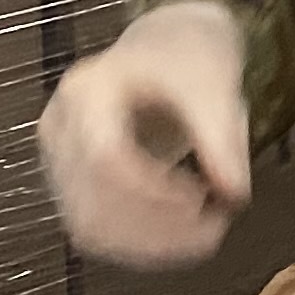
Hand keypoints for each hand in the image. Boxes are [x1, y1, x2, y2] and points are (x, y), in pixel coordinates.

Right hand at [39, 1, 250, 268]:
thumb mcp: (215, 84)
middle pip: (91, 200)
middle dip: (157, 226)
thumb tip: (235, 196)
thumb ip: (223, 138)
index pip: (105, 157)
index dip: (153, 192)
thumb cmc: (189, 59)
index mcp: (87, 91)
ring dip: (149, 244)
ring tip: (207, 232)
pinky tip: (183, 239)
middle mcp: (59, 128)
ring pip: (87, 226)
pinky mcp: (71, 186)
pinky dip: (140, 245)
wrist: (166, 48)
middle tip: (216, 224)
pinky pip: (95, 231)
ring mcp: (59, 161)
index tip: (204, 199)